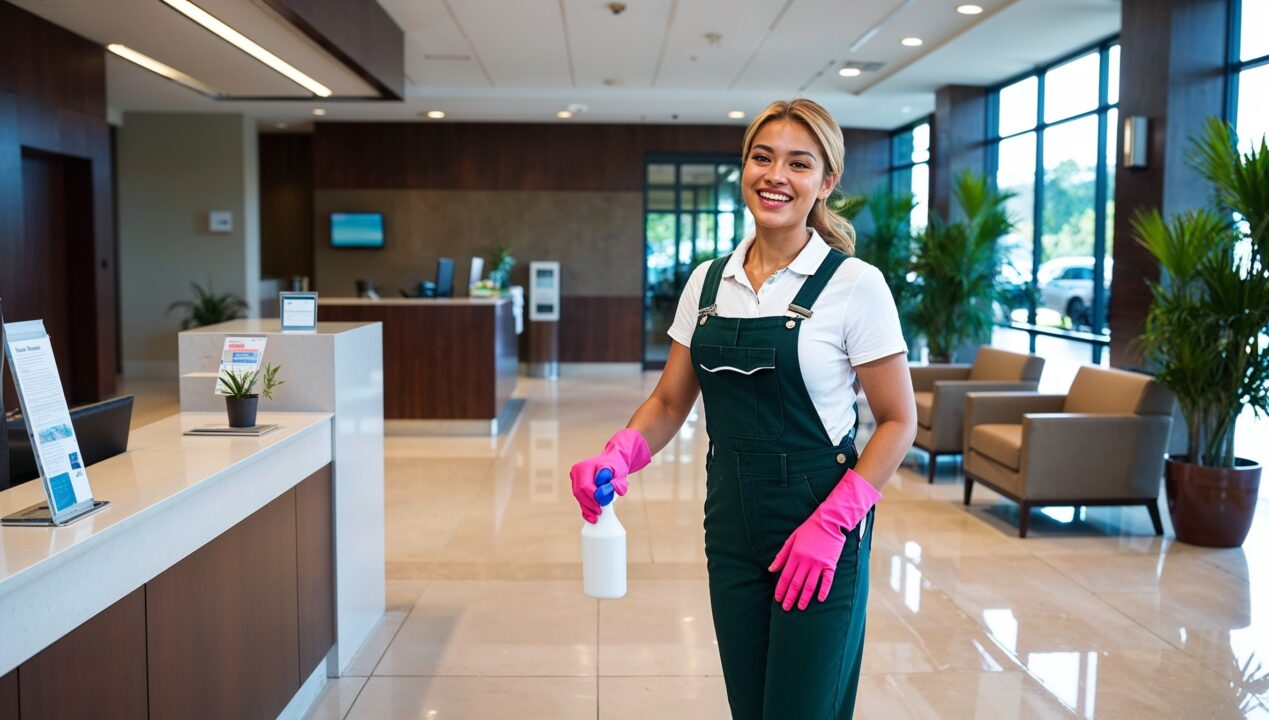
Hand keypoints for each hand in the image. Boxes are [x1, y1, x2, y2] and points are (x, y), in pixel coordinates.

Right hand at [569, 428, 650, 522]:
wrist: (613, 460)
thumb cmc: (617, 466)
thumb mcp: (620, 474)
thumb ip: (616, 483)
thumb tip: (602, 493)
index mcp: (586, 466)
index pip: (586, 487)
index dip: (594, 498)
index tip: (604, 504)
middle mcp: (578, 469)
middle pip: (579, 492)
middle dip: (590, 505)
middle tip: (600, 512)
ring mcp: (575, 476)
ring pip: (578, 496)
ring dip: (587, 508)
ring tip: (597, 515)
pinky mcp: (576, 482)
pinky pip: (578, 497)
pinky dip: (584, 507)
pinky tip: (590, 516)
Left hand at [769, 469, 880, 610]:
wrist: (829, 521)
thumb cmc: (809, 529)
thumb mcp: (792, 539)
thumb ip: (781, 555)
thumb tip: (771, 569)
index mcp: (795, 555)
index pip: (785, 577)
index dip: (781, 589)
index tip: (777, 599)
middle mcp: (806, 561)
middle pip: (796, 584)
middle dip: (790, 597)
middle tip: (786, 608)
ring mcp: (819, 564)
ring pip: (810, 585)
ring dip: (804, 598)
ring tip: (800, 608)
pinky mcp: (830, 564)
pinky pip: (827, 581)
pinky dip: (823, 590)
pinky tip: (820, 599)